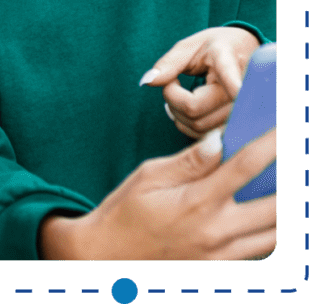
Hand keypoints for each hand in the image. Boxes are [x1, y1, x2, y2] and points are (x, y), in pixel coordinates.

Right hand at [40, 125, 276, 259]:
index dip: (270, 144)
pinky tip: (265, 215)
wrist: (107, 258)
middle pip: (275, 207)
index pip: (245, 166)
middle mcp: (217, 232)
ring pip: (275, 236)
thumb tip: (219, 140)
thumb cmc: (125, 212)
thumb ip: (189, 161)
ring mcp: (222, 256)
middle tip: (292, 161)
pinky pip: (259, 253)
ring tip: (283, 184)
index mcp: (196, 202)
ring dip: (285, 211)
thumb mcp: (149, 176)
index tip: (281, 129)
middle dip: (290, 180)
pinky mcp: (221, 270)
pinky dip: (269, 233)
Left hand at [139, 27, 260, 138]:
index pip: (230, 76)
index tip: (237, 90)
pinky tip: (185, 107)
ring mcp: (242, 112)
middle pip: (195, 110)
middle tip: (171, 81)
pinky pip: (204, 136)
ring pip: (198, 127)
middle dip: (172, 98)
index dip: (234, 84)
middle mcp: (242, 91)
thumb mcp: (190, 46)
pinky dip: (187, 124)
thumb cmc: (213, 48)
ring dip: (178, 113)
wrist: (244, 53)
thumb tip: (147, 81)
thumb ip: (169, 63)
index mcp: (229, 62)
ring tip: (179, 91)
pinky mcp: (237, 126)